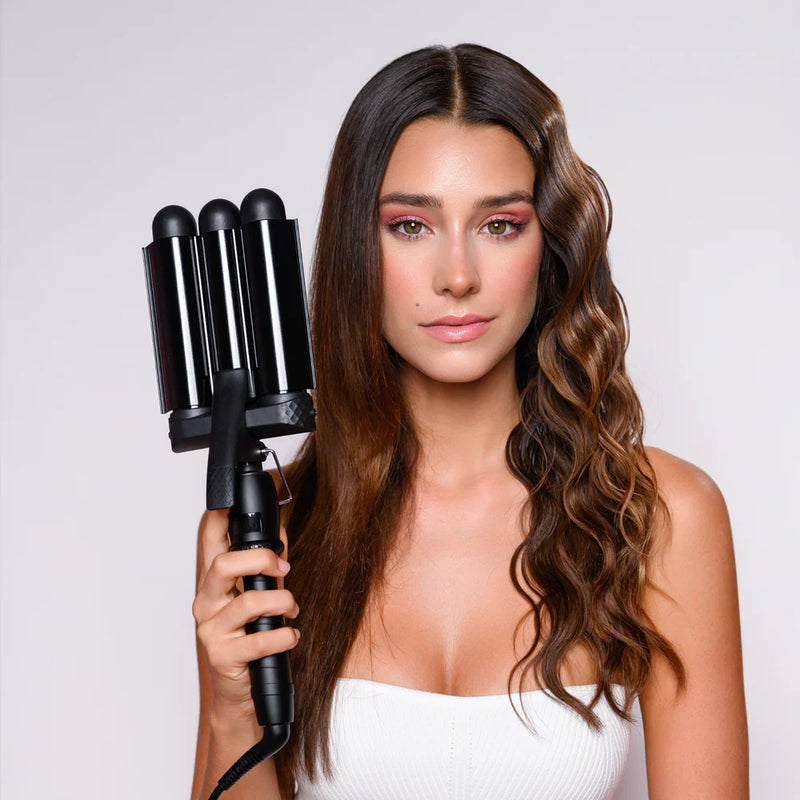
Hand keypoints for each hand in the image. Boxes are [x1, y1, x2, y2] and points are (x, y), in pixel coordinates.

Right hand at [193, 509, 299, 714]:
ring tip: (292, 610)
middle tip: (283, 568)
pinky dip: (283, 636)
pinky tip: (290, 637)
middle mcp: (205, 603)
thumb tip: (281, 534)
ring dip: (282, 602)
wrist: (239, 694)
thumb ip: (266, 568)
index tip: (232, 502)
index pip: (208, 541)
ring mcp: (210, 630)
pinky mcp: (222, 656)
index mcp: (213, 583)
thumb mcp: (258, 598)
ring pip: (248, 602)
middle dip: (261, 560)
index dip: (218, 518)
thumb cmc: (249, 640)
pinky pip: (259, 640)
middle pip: (223, 565)